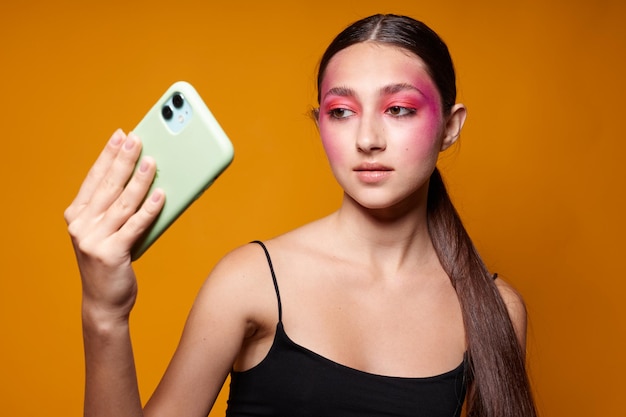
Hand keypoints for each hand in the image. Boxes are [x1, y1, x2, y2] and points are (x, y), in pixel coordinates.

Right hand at [65, 129, 164, 322]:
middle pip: (108, 185)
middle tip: (138, 139)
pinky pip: (136, 225)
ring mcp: (93, 240)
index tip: (120, 135)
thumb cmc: (109, 263)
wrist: (103, 303)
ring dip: (140, 180)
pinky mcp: (111, 253)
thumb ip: (116, 209)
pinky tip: (161, 195)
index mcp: (77, 215)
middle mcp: (81, 225)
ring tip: (154, 162)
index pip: (94, 178)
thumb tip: (145, 178)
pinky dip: (150, 209)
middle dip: (124, 159)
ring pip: (123, 203)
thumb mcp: (105, 232)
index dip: (107, 155)